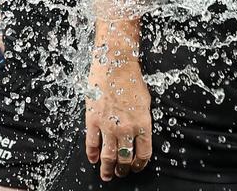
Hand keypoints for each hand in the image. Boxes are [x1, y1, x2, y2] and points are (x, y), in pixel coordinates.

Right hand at [85, 58, 152, 180]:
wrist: (115, 63)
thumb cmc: (131, 79)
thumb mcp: (145, 102)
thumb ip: (142, 121)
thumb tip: (139, 135)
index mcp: (143, 124)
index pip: (143, 154)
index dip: (140, 164)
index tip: (136, 167)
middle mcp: (126, 128)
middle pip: (125, 159)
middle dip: (123, 169)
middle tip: (121, 173)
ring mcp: (108, 125)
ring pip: (108, 156)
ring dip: (108, 169)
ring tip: (107, 174)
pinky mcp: (92, 120)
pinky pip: (92, 143)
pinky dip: (92, 154)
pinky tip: (93, 159)